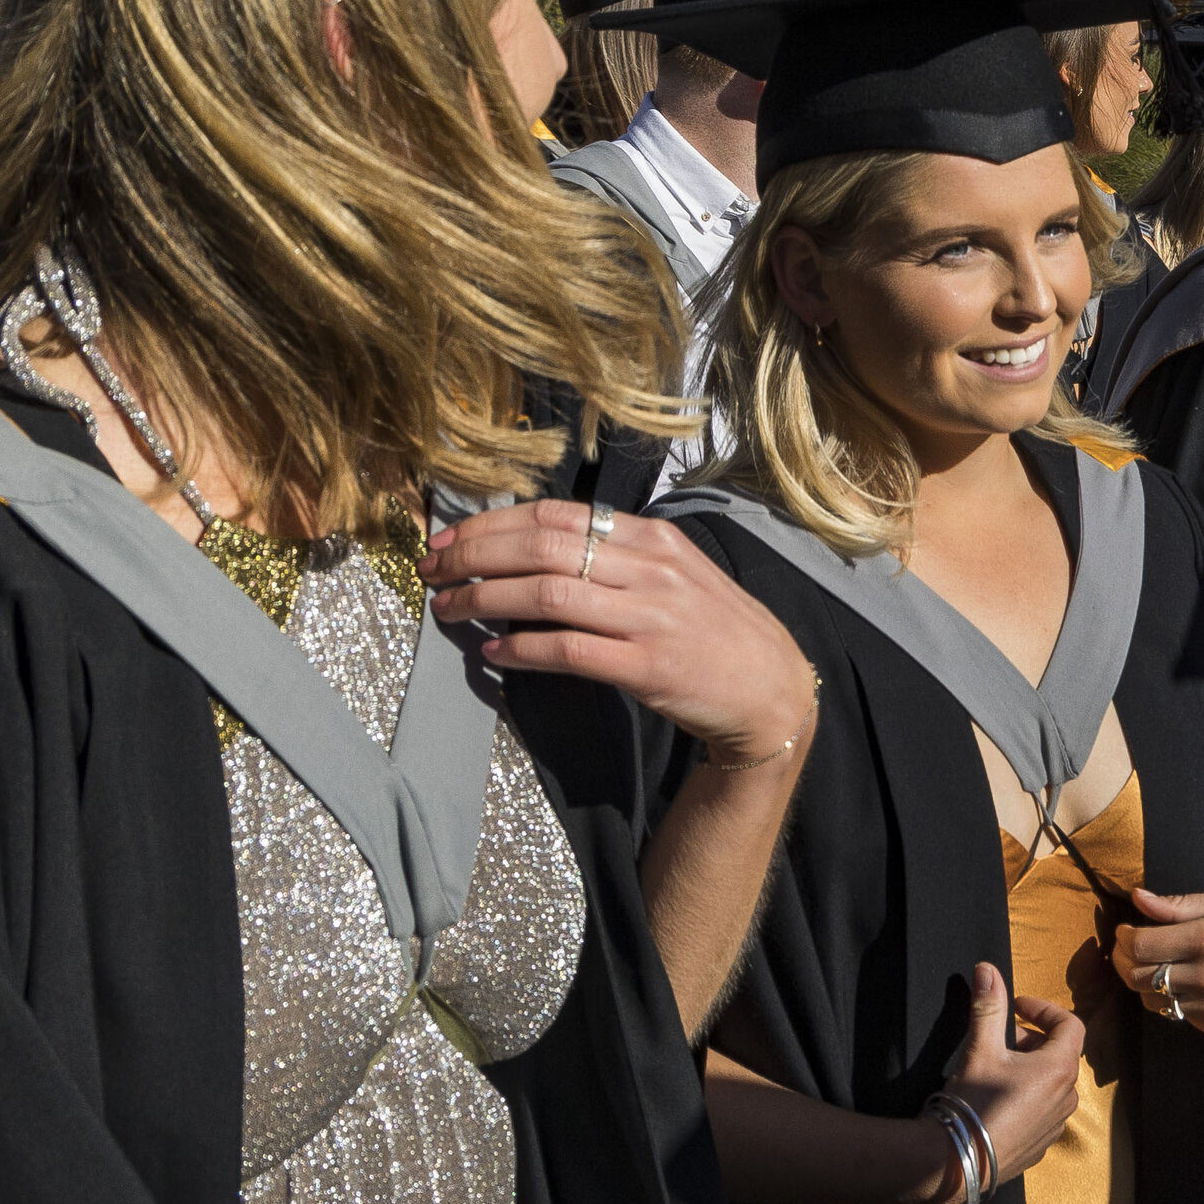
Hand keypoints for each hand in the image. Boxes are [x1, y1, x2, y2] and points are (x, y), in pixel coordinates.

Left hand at [428, 500, 816, 770]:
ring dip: (485, 599)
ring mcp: (650, 617)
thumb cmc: (716, 631)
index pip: (556, 515)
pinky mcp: (646, 666)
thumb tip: (538, 551)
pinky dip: (521, 650)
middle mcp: (650, 569)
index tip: (450, 538)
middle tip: (433, 570)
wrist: (771, 689)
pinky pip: (567, 650)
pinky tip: (494, 653)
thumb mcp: (675, 574)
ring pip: (547, 593)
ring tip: (449, 608)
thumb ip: (617, 557)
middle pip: (542, 547)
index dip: (492, 524)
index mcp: (653, 538)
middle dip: (475, 555)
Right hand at [945, 960, 1084, 1189]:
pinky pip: (1043, 1111)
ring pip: (1052, 1084)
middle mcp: (1067, 1098)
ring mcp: (1057, 1126)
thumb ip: (988, 1006)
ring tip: (997, 1068)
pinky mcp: (1042, 1146)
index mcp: (1059, 1069)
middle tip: (1002, 1037)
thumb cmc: (973, 1102)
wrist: (956, 1162)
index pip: (1070, 1024)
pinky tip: (997, 1100)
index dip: (1044, 1009)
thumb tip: (987, 969)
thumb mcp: (980, 1049)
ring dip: (1031, 1069)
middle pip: (1060, 1054)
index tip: (1016, 1006)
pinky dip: (1027, 1096)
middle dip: (1033, 1039)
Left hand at [1113, 881, 1203, 1036]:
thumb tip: (1138, 898)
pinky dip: (1176, 1000)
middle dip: (1126, 961)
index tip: (1127, 930)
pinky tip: (1192, 984)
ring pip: (1153, 1002)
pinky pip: (1181, 1016)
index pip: (1139, 946)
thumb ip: (1179, 904)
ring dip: (1147, 984)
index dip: (1124, 938)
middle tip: (1133, 948)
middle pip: (1138, 977)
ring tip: (1161, 966)